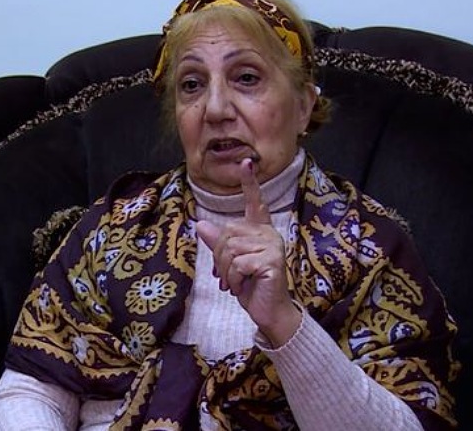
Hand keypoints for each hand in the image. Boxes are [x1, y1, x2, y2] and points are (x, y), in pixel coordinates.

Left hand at [195, 158, 300, 346]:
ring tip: (234, 283)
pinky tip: (240, 287)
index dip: (249, 183)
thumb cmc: (250, 285)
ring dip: (225, 271)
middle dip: (218, 258)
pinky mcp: (271, 260)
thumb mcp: (229, 263)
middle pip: (227, 233)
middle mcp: (268, 234)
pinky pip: (237, 263)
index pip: (254, 202)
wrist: (268, 310)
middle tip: (226, 277)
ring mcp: (272, 246)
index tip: (246, 161)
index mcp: (259, 230)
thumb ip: (218, 243)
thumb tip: (201, 225)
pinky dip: (233, 278)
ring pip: (230, 249)